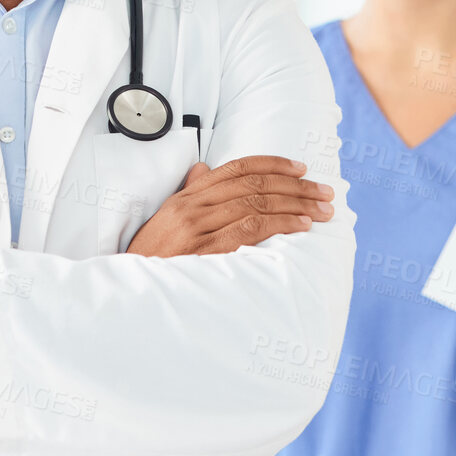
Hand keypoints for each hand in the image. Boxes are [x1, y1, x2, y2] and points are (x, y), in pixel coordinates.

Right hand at [128, 156, 334, 257]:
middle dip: (295, 186)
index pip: (236, 169)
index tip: (300, 169)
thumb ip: (188, 193)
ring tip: (322, 210)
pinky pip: (251, 228)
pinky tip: (301, 225)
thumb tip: (204, 169)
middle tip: (324, 192)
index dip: (273, 164)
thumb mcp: (166, 220)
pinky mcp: (207, 251)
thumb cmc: (151, 259)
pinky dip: (281, 223)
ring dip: (296, 204)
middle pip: (254, 184)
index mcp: (186, 197)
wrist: (131, 291)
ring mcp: (198, 228)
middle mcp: (193, 207)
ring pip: (257, 203)